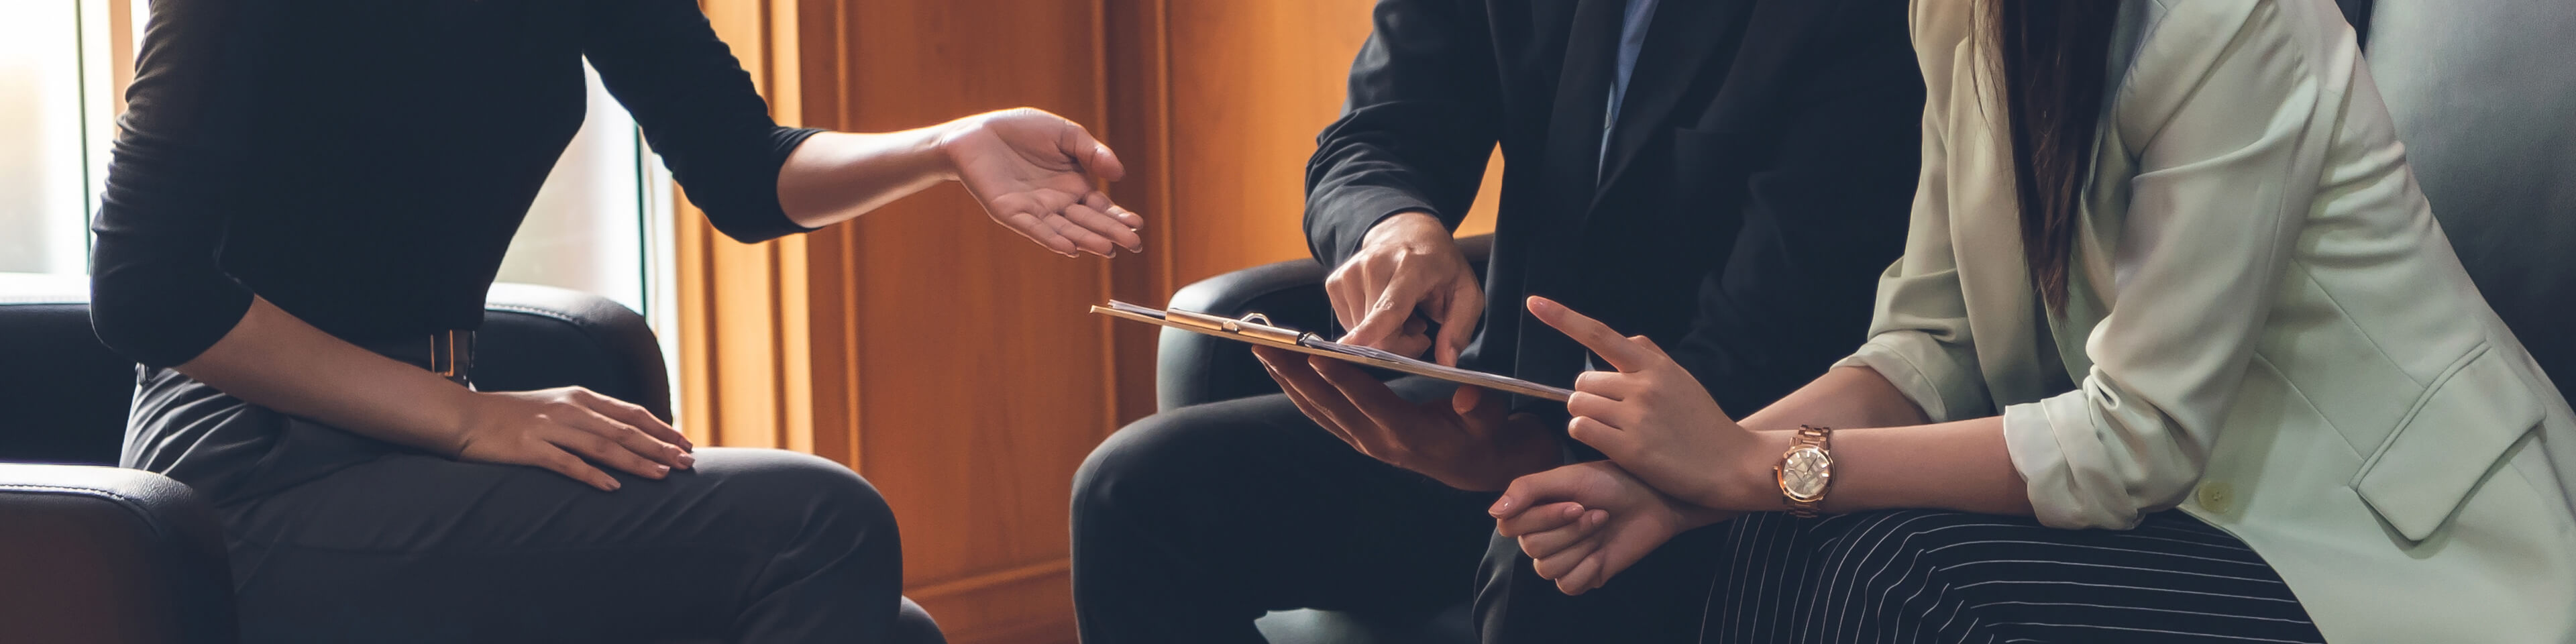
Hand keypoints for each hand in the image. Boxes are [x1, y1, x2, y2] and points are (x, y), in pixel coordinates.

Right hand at [452, 386, 695, 490]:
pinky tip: (613, 487)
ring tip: (663, 475)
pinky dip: (592, 475)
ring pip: (603, 446)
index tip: (686, 443)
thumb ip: (587, 418)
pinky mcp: (529, 447)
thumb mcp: (555, 408)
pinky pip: (566, 463)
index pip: (631, 412)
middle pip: (624, 430)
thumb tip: (622, 434)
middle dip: (659, 447)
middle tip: (687, 463)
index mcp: (580, 398)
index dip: (661, 428)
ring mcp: (549, 427)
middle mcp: (570, 409)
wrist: (462, 416)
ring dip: (636, 461)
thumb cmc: (511, 417)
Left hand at [936, 108, 1143, 257]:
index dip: (1118, 217)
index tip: (1137, 225)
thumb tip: (1119, 174)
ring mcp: (1034, 210)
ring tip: (1108, 249)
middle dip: (1110, 233)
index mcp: (1073, 186)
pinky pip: (1034, 228)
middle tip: (1134, 245)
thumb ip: (1092, 152)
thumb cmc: (1021, 130)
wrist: (977, 131)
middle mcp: (1056, 203)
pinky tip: (1069, 249)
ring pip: (1065, 229)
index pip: (1101, 207)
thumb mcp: (1066, 134)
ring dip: (1086, 240)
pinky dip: (1051, 239)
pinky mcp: (1010, 212)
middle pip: (1088, 222)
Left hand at [1254, 346, 1557, 490]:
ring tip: (1264, 349)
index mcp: (1408, 433)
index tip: (1317, 354)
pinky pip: (1320, 412)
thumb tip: (1469, 396)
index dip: (1343, 379)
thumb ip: (1480, 407)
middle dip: (1297, 373)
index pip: (1370, 402)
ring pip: (1317, 408)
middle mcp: (1378, 439)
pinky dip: (1297, 389)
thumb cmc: (1481, 432)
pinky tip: (1282, 368)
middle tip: (1268, 344)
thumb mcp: (1490, 419)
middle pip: (1329, 404)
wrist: (1472, 464)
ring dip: (1288, 379)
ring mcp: (1363, 440)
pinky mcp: (1356, 436)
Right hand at [1328, 211, 1481, 364]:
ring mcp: (1351, 272)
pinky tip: (1384, 308)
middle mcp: (1375, 265)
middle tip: (1420, 329)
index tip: (1349, 346)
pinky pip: (1350, 324)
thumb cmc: (1440, 266)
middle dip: (1400, 344)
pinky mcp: (1335, 282)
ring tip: (1403, 313)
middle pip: (1378, 332)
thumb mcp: (1466, 293)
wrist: (1407, 231)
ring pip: (1362, 332)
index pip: (1389, 306)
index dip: (1372, 328)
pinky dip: (1368, 325)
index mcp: (1412, 267)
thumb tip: (1446, 363)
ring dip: (1385, 334)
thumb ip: (1459, 329)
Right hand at [1491, 461, 1733, 594]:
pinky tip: (1603, 552)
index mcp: (1533, 511)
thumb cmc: (1613, 483)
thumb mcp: (1567, 477)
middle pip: (1531, 547)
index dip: (1541, 518)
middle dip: (1570, 530)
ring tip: (1602, 527)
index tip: (1575, 503)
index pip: (1509, 526)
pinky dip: (1588, 569)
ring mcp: (1563, 558)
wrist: (1654, 501)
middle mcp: (1542, 536)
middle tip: (1598, 513)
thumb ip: (1526, 490)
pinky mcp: (1583, 577)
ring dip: (1581, 546)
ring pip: (1547, 568)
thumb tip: (1492, 511)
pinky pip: (1568, 585)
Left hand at [1528, 296, 1775, 511]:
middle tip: (1615, 414)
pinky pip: (1581, 429)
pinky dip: (1587, 434)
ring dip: (1587, 417)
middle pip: (1582, 381)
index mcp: (1655, 366)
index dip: (1563, 318)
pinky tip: (1610, 442)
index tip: (1534, 303)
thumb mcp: (1683, 381)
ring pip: (1578, 405)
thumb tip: (1628, 340)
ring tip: (1617, 430)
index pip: (1600, 334)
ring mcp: (1635, 417)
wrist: (1731, 464)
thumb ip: (1652, 358)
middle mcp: (1643, 386)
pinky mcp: (1629, 448)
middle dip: (1589, 396)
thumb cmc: (1704, 424)